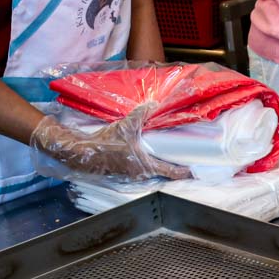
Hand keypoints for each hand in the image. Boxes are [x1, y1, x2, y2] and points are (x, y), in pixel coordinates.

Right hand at [31, 106, 189, 180]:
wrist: (82, 152)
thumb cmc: (106, 142)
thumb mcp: (126, 126)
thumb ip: (141, 114)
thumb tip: (153, 103)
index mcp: (145, 165)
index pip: (172, 172)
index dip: (185, 172)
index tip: (196, 171)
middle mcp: (140, 174)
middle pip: (164, 173)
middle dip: (175, 167)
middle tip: (187, 160)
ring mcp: (131, 175)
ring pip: (152, 173)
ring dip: (161, 166)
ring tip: (171, 157)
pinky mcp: (122, 173)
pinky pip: (140, 171)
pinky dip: (148, 165)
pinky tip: (149, 156)